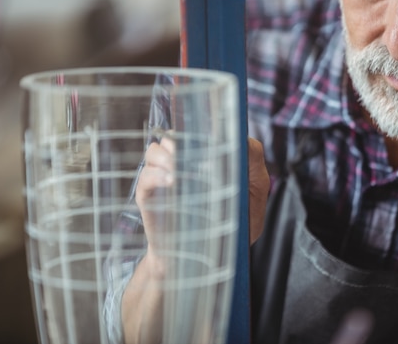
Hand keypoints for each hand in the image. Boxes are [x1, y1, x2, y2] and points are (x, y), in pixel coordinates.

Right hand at [134, 137, 269, 244]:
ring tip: (181, 169)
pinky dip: (156, 175)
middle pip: (178, 135)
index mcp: (209, 162)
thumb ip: (251, 175)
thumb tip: (245, 146)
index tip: (224, 144)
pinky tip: (172, 183)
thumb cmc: (229, 232)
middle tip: (199, 153)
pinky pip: (145, 176)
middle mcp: (184, 166)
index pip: (208, 132)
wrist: (200, 265)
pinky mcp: (149, 197)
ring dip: (167, 155)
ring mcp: (164, 179)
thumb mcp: (251, 204)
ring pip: (156, 150)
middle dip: (186, 139)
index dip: (216, 133)